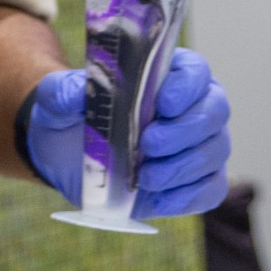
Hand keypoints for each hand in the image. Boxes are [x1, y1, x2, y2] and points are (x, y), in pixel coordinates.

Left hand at [23, 48, 232, 218]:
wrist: (63, 156)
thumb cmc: (68, 117)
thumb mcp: (55, 99)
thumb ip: (64, 91)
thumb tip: (78, 92)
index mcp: (165, 76)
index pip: (194, 71)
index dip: (187, 86)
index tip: (164, 104)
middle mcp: (191, 107)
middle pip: (214, 111)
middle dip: (184, 131)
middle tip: (148, 145)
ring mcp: (198, 145)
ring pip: (215, 151)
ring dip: (182, 166)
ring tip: (146, 177)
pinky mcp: (193, 182)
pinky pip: (210, 190)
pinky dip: (188, 195)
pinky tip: (158, 198)